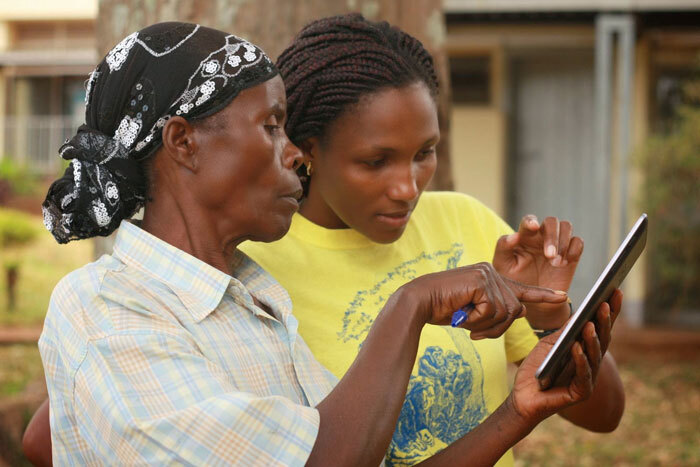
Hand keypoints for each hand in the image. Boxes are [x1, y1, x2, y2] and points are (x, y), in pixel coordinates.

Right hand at [398, 262, 567, 339]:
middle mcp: (491, 272)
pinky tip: (461, 315)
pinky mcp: (481, 280)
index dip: (542, 295)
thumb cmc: (440, 309)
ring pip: (506, 312)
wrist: (417, 303)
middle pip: (515, 309)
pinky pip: (492, 310)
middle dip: (497, 327)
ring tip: (465, 322)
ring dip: (485, 325)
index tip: (563, 297)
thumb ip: (495, 311)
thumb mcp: (473, 312)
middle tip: (474, 332)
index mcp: (490, 278)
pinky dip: (476, 319)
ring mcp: (487, 274)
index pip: (521, 289)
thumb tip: (519, 311)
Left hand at [493, 215, 583, 328]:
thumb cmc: (515, 280)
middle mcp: (541, 236)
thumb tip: (514, 235)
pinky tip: (565, 263)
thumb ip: (504, 248)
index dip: (531, 221)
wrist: (535, 301)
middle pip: (551, 222)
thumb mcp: (503, 265)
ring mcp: (557, 244)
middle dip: (552, 237)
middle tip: (549, 255)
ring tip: (555, 263)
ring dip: (563, 243)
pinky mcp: (570, 254)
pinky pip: (578, 242)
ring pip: (566, 227)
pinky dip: (573, 250)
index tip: (533, 227)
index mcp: (524, 236)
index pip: (528, 221)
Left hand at [508, 289, 622, 424]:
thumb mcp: (550, 344)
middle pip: (602, 338)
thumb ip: (565, 332)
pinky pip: (582, 374)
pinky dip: (579, 360)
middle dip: (605, 320)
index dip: (610, 310)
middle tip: (606, 302)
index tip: (615, 290)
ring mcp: (588, 378)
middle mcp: (592, 362)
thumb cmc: (538, 368)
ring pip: (594, 355)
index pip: (601, 327)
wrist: (524, 396)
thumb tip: (580, 312)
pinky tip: (575, 347)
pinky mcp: (580, 393)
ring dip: (593, 338)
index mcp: (586, 349)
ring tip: (590, 322)